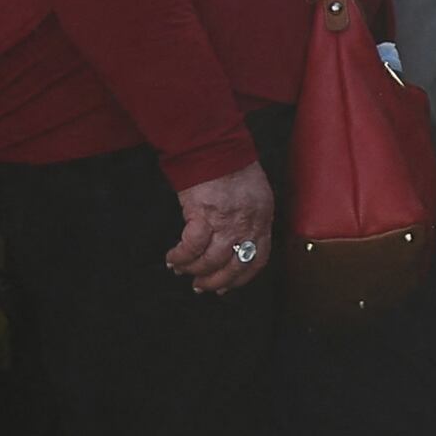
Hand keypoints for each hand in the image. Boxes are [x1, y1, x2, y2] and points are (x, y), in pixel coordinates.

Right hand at [164, 164, 274, 295]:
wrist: (216, 149)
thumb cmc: (234, 170)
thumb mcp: (256, 197)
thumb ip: (250, 222)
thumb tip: (235, 246)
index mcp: (263, 220)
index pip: (259, 259)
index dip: (241, 278)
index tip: (227, 286)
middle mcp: (247, 224)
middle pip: (234, 266)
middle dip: (215, 281)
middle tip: (200, 285)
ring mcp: (226, 221)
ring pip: (210, 260)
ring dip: (193, 270)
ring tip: (182, 270)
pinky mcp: (203, 215)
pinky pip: (190, 246)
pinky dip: (179, 256)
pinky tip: (172, 258)